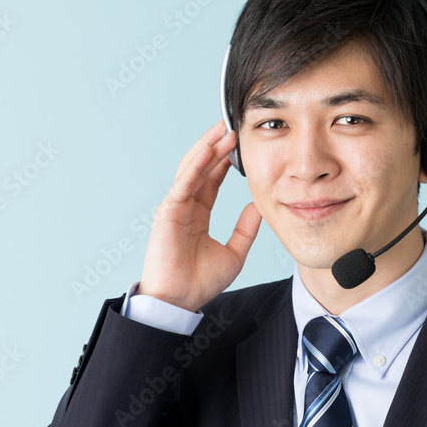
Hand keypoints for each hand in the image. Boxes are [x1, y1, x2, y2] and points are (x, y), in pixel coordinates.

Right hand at [136, 120, 262, 312]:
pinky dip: (195, 166)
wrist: (179, 301)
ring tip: (221, 129)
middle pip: (200, 169)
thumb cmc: (200, 283)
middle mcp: (184, 207)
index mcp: (198, 215)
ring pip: (191, 170)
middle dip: (215, 146)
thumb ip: (246, 230)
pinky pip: (184, 184)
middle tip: (231, 125)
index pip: (212, 180)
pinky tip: (208, 150)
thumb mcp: (234, 253)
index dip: (224, 161)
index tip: (238, 144)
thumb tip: (259, 207)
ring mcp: (174, 208)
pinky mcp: (167, 212)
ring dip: (206, 148)